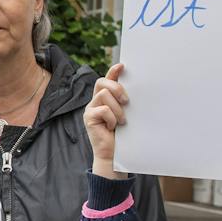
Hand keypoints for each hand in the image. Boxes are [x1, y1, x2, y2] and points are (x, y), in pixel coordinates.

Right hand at [83, 63, 128, 179]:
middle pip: (102, 82)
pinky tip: (112, 127)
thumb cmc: (121, 135)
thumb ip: (123, 102)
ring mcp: (90, 109)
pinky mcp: (88, 118)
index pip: (106, 79)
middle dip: (117, 88)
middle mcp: (95, 101)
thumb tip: (133, 90)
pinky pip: (103, 110)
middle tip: (127, 101)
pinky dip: (111, 118)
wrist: (113, 154)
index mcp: (104, 98)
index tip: (122, 66)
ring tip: (121, 122)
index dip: (113, 71)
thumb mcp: (124, 114)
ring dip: (117, 109)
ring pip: (104, 95)